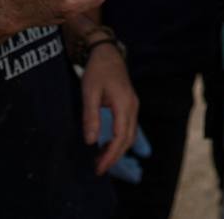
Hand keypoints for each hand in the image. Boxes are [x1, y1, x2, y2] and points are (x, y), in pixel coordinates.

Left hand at [82, 44, 139, 175]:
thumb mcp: (89, 92)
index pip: (120, 137)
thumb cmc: (97, 70)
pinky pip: (128, 128)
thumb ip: (91, 116)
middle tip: (98, 170)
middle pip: (127, 139)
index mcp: (124, 104)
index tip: (98, 168)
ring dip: (117, 150)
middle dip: (114, 157)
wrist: (107, 52)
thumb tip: (91, 141)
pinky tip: (107, 145)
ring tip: (100, 160)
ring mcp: (133, 106)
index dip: (110, 155)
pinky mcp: (129, 105)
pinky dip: (119, 140)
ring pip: (129, 135)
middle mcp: (132, 107)